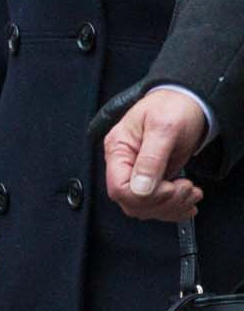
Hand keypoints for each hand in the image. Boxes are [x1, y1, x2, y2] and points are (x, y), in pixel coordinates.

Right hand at [103, 89, 206, 221]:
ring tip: (191, 192)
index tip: (170, 187)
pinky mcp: (153, 179)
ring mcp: (138, 172)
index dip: (145, 196)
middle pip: (131, 202)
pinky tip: (188, 199)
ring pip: (145, 208)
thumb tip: (140, 188)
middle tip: (186, 188)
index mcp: (118, 149)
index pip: (118, 188)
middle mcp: (124, 163)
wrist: (187, 102)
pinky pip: (157, 206)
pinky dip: (175, 209)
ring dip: (172, 207)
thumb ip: (151, 158)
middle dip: (163, 202)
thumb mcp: (163, 128)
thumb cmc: (172, 107)